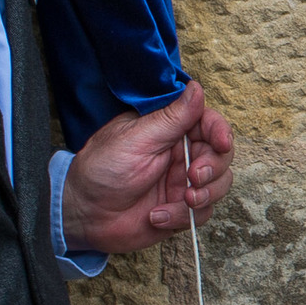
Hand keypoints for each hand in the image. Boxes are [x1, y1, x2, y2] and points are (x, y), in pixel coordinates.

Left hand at [62, 82, 235, 255]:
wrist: (84, 214)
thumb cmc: (101, 170)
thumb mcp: (136, 139)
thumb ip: (172, 117)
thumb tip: (196, 88)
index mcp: (169, 131)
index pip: (208, 124)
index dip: (221, 131)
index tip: (221, 143)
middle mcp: (180, 155)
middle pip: (221, 156)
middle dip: (213, 167)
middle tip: (194, 177)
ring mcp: (182, 183)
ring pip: (219, 185)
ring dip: (206, 194)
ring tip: (183, 199)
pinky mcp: (181, 210)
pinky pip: (202, 213)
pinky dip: (182, 216)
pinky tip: (156, 216)